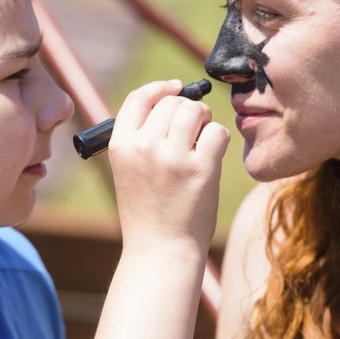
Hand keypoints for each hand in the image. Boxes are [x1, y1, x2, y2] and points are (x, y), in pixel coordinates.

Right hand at [107, 80, 229, 253]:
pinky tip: (212, 157)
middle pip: (172, 102)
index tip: (175, 88)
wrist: (160, 250)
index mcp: (120, 145)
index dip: (159, 88)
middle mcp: (144, 146)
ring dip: (204, 121)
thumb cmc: (148, 211)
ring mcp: (173, 157)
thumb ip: (142, 137)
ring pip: (195, 111)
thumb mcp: (130, 170)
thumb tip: (173, 98)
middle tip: (193, 132)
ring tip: (202, 142)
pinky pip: (217, 132)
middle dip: (187, 110)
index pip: (139, 98)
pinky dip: (219, 140)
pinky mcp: (201, 169)